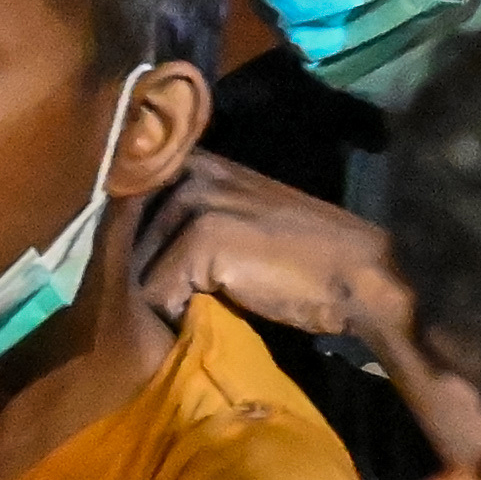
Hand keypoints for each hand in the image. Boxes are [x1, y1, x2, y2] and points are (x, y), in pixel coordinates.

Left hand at [130, 155, 398, 348]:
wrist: (356, 274)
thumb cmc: (304, 261)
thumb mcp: (240, 222)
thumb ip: (191, 221)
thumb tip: (133, 254)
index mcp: (195, 163)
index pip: (126, 203)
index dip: (127, 246)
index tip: (140, 277)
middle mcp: (189, 171)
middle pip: (124, 240)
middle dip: (141, 278)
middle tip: (175, 305)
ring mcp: (194, 201)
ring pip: (137, 270)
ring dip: (159, 301)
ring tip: (194, 312)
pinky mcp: (201, 238)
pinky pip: (156, 293)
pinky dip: (175, 317)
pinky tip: (208, 317)